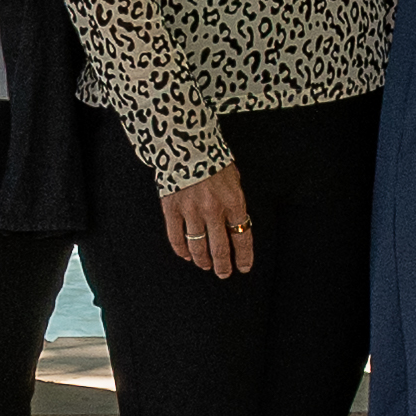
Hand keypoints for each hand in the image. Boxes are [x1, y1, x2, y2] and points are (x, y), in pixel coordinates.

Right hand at [159, 163, 256, 279]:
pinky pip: (176, 237)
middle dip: (223, 265)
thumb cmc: (212, 158)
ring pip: (198, 247)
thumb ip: (234, 201)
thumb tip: (236, 221)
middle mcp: (213, 210)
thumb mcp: (233, 178)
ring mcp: (191, 211)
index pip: (242, 237)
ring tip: (205, 266)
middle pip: (220, 248)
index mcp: (233, 202)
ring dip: (202, 261)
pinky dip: (181, 250)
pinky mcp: (172, 209)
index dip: (243, 257)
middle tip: (224, 273)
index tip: (243, 267)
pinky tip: (186, 255)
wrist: (186, 142)